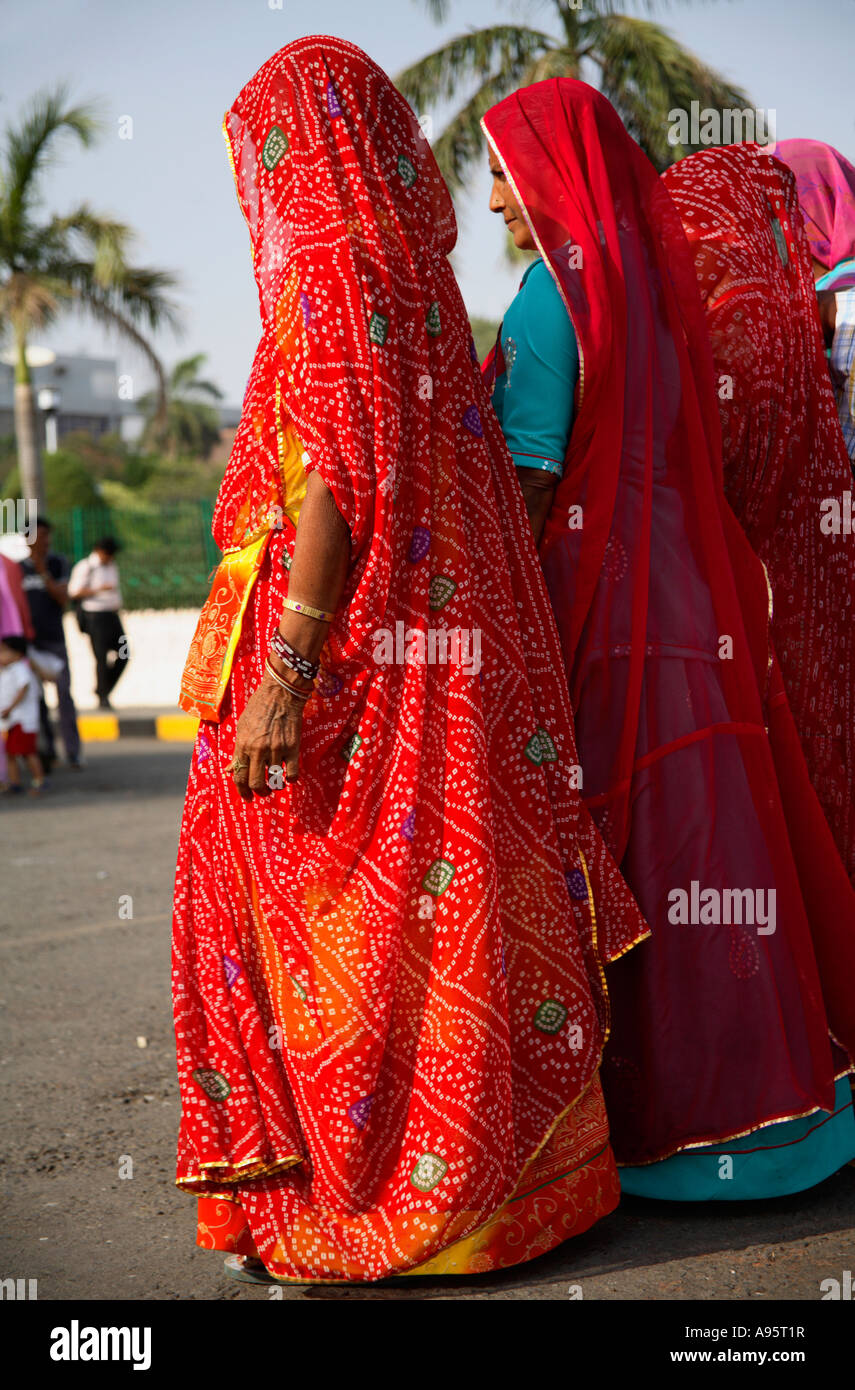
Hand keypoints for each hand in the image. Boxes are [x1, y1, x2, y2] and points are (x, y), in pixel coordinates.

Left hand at [231, 673, 304, 801]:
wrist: (280, 693)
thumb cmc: (259, 708)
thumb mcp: (242, 727)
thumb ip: (237, 750)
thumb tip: (230, 769)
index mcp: (243, 745)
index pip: (239, 776)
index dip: (242, 790)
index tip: (247, 797)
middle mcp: (259, 749)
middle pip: (256, 783)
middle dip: (259, 792)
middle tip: (262, 792)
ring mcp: (277, 749)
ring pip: (275, 780)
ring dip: (275, 786)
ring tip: (276, 784)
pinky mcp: (293, 747)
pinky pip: (292, 773)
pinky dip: (290, 779)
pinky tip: (289, 776)